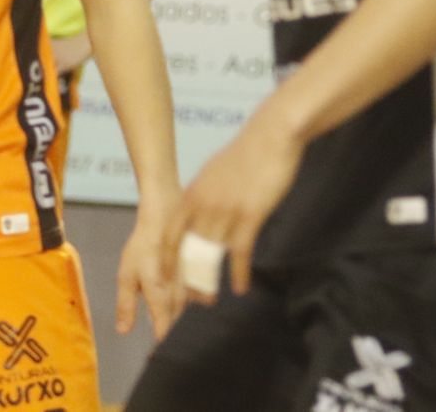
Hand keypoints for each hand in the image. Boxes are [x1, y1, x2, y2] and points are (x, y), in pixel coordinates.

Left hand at [117, 198, 183, 338]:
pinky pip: (198, 291)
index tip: (159, 348)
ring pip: (188, 303)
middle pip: (176, 314)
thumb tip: (123, 331)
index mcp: (157, 287)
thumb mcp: (127, 273)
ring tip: (176, 324)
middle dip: (172, 327)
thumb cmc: (142, 244)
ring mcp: (189, 276)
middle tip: (167, 340)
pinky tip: (193, 302)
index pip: (162, 320)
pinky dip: (195, 299)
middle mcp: (176, 285)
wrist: (165, 212)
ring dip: (182, 315)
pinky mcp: (197, 269)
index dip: (161, 335)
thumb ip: (126, 303)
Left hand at [162, 110, 303, 300]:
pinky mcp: (250, 215)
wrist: (273, 135)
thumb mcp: (215, 171)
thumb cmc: (247, 152)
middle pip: (187, 250)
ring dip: (210, 281)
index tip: (162, 279)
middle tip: (187, 300)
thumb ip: (204, 192)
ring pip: (211, 256)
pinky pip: (240, 252)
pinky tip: (240, 287)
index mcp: (193, 193)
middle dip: (185, 277)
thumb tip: (198, 206)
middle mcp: (204, 204)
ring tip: (210, 300)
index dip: (165, 260)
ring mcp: (226, 210)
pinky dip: (239, 273)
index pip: (170, 235)